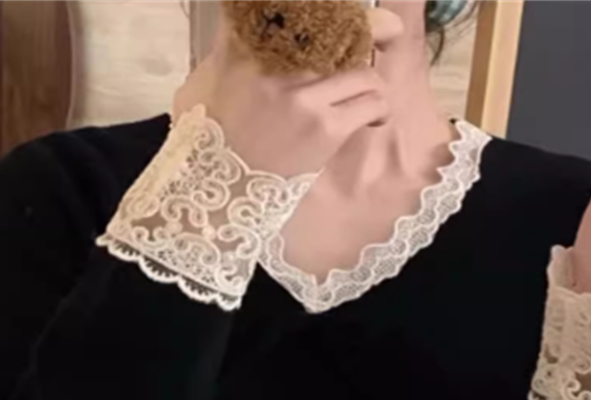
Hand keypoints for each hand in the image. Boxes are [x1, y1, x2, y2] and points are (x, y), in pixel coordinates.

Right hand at [172, 9, 402, 178]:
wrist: (223, 190)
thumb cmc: (218, 140)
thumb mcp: (211, 80)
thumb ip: (231, 44)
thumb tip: (240, 18)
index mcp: (247, 47)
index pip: (296, 11)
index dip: (338, 12)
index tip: (361, 21)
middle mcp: (275, 64)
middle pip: (342, 32)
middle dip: (364, 40)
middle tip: (368, 55)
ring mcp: (302, 96)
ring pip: (363, 71)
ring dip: (371, 85)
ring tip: (367, 97)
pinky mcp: (324, 126)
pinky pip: (371, 102)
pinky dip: (378, 109)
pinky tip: (372, 119)